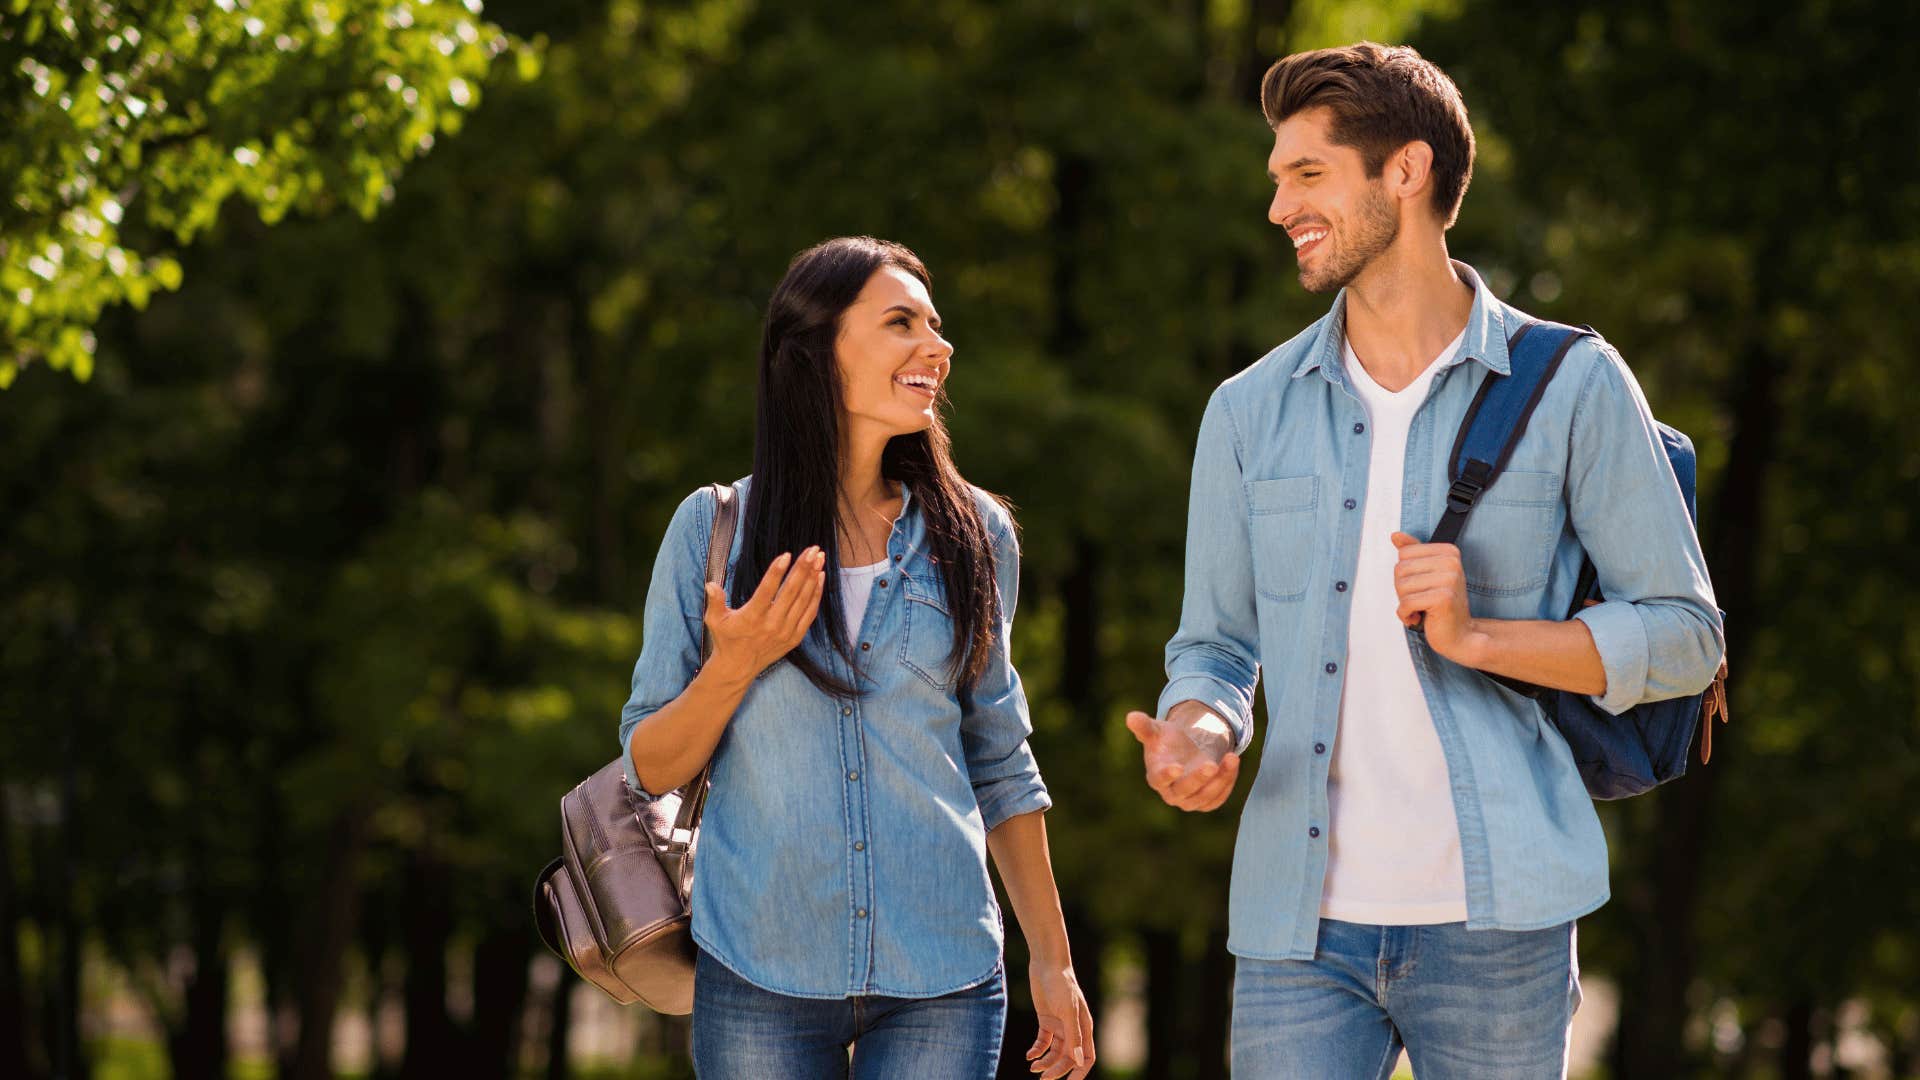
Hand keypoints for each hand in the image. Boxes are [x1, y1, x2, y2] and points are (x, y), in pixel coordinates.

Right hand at [703, 548, 824, 680]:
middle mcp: (771, 624)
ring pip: (804, 600)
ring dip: (812, 577)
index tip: (786, 555)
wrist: (738, 667)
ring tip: (819, 557)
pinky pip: (810, 613)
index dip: (777, 572)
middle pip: (791, 592)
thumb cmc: (726, 639)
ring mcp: (786, 631)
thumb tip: (710, 584)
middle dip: (803, 568)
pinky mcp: (795, 637)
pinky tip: (820, 578)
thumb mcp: (715, 620)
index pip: (767, 591)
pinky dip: (816, 595)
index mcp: (751, 618)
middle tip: (813, 549)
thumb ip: (715, 601)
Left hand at [1025, 957, 1093, 1078]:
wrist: (1046, 964)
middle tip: (1042, 1077)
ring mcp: (1060, 1026)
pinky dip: (1036, 1050)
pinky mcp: (1046, 1021)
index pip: (1086, 1058)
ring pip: (1054, 1053)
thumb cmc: (1061, 984)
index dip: (1079, 1072)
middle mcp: (1073, 1029)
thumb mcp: (1067, 1011)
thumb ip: (1073, 1036)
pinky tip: (1029, 1055)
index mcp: (1084, 1028)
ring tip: (1033, 1067)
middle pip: (1068, 1058)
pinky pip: (1043, 1042)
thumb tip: (1077, 1062)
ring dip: (1045, 1062)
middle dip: (1057, 1070)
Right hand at [1126, 702, 1240, 811]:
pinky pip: (1219, 797)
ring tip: (1231, 757)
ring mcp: (1190, 800)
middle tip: (1211, 764)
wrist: (1186, 749)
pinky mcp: (1207, 802)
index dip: (1167, 774)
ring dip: (1220, 779)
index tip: (1177, 767)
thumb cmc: (1167, 740)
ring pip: (1205, 796)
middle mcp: (1171, 792)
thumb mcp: (1156, 729)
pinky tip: (1232, 762)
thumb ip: (1143, 725)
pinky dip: (1227, 781)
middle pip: (1184, 791)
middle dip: (1199, 778)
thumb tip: (1131, 717)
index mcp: (1156, 775)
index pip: (1159, 779)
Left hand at [1390, 531, 1479, 661]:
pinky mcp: (1443, 598)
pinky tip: (1418, 618)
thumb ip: (1413, 553)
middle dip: (1402, 589)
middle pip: (1400, 569)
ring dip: (1404, 603)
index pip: (1404, 554)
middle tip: (1420, 600)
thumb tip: (1395, 535)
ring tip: (1421, 609)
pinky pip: (1406, 603)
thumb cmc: (1442, 605)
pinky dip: (1405, 615)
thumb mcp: (1428, 574)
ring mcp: (1449, 579)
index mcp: (1449, 552)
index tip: (1421, 586)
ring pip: (1401, 586)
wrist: (1460, 635)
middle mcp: (1452, 562)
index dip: (1405, 574)